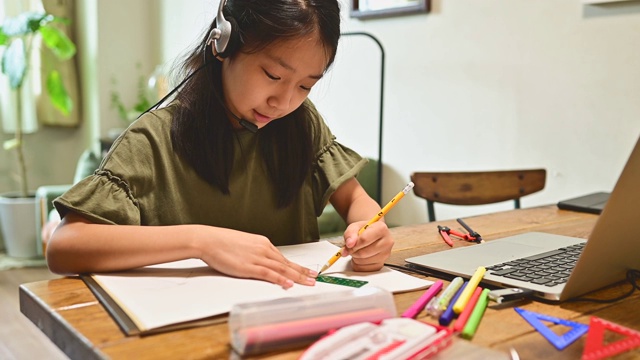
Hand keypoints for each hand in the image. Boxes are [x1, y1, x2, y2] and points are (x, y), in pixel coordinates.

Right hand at [196, 228, 316, 288]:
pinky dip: (280, 279)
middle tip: (314, 278)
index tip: (306, 270)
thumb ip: (254, 252)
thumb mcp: (243, 244)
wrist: (209, 239)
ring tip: (308, 282)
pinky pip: (269, 274)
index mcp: (263, 243)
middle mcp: (263, 249)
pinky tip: (288, 284)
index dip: (296, 266)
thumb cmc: (221, 242)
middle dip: (302, 272)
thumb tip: (261, 260)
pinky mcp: (249, 266)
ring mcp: (257, 258)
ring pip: (282, 268)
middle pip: (287, 263)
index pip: (283, 257)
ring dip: (297, 276)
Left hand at [341, 221, 393, 271]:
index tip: (349, 244)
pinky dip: (358, 265)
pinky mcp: (381, 264)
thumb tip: (349, 244)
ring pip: (363, 262)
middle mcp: (387, 242)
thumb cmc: (364, 229)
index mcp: (381, 229)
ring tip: (357, 251)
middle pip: (363, 253)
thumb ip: (350, 233)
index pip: (364, 239)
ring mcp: (385, 255)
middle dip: (353, 252)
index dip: (353, 244)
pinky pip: (364, 269)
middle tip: (352, 248)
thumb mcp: (354, 226)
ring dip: (355, 258)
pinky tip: (360, 257)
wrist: (370, 233)